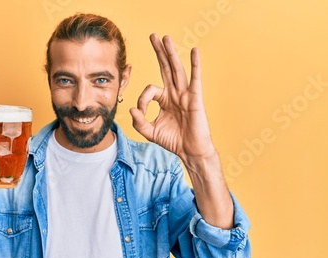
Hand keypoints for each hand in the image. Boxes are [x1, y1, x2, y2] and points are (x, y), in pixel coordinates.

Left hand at [129, 34, 215, 163]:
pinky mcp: (195, 98)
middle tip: (153, 36)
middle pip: (165, 68)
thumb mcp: (150, 132)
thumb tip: (131, 109)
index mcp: (164, 99)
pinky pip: (195, 79)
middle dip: (158, 52)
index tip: (140, 112)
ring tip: (165, 38)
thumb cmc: (173, 140)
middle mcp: (174, 93)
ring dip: (171, 53)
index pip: (149, 90)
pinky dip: (195, 64)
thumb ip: (139, 121)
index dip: (142, 100)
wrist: (190, 151)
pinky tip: (194, 51)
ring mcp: (185, 94)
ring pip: (177, 69)